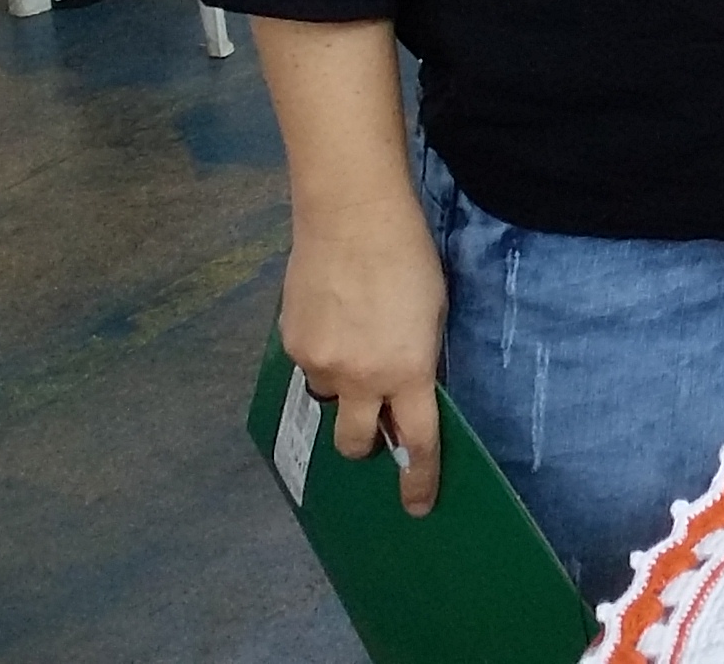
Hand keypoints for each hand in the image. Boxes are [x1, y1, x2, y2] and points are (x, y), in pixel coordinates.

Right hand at [280, 195, 448, 514]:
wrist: (352, 216)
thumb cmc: (409, 257)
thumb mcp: (433, 314)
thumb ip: (420, 360)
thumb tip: (407, 391)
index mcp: (407, 371)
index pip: (417, 442)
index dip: (418, 479)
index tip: (416, 506)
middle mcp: (359, 377)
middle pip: (355, 443)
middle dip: (364, 443)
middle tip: (372, 419)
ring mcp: (320, 362)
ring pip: (328, 397)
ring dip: (342, 383)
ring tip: (354, 335)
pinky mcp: (290, 342)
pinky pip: (309, 363)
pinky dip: (322, 352)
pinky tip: (333, 315)